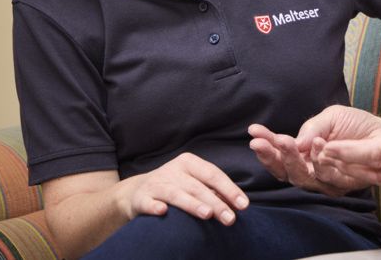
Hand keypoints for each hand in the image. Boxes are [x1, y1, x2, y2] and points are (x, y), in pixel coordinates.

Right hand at [116, 153, 247, 224]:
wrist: (137, 191)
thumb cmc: (175, 186)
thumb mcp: (193, 182)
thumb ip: (213, 190)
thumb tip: (237, 204)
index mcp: (189, 163)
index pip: (213, 174)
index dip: (229, 189)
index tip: (243, 205)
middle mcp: (173, 170)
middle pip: (197, 187)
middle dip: (216, 203)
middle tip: (230, 218)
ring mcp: (156, 183)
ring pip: (176, 194)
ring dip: (192, 204)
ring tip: (207, 214)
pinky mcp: (141, 198)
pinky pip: (148, 202)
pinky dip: (154, 206)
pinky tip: (162, 211)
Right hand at [249, 106, 380, 195]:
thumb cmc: (357, 125)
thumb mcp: (329, 118)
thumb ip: (310, 128)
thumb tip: (293, 142)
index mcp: (306, 157)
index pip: (280, 157)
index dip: (266, 147)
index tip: (254, 132)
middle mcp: (314, 172)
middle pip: (286, 172)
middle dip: (272, 156)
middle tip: (261, 142)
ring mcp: (328, 181)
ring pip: (303, 178)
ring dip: (291, 159)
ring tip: (286, 140)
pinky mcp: (345, 184)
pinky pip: (328, 177)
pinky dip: (320, 161)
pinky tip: (318, 144)